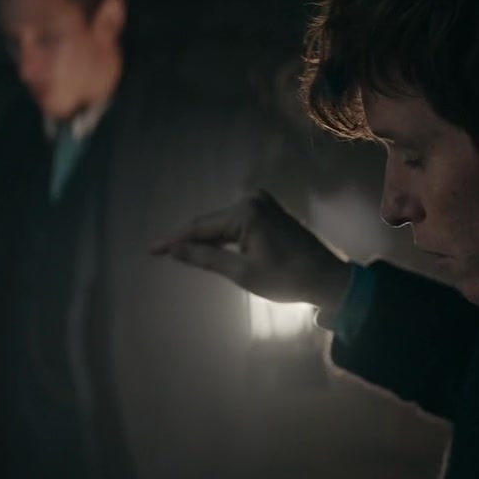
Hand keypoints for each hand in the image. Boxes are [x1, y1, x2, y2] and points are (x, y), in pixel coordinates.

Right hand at [148, 190, 352, 306]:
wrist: (327, 279)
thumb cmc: (286, 279)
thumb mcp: (242, 272)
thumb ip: (206, 258)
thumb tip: (174, 250)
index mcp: (245, 211)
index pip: (200, 227)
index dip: (174, 239)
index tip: (150, 249)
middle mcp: (252, 200)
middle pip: (210, 223)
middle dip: (186, 238)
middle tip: (158, 251)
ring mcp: (263, 203)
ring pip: (222, 224)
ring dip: (203, 238)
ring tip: (175, 250)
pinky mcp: (269, 211)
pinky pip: (236, 224)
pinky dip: (222, 236)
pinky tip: (205, 246)